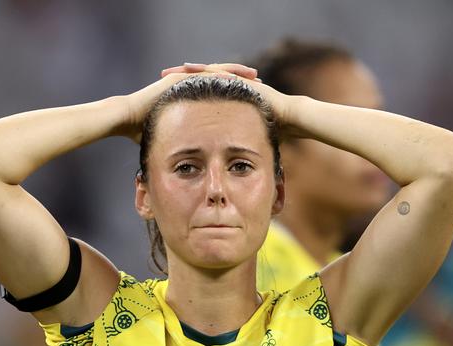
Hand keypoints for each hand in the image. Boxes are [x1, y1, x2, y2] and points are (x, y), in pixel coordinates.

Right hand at [120, 64, 258, 143]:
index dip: (236, 97)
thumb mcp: (170, 139)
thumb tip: (189, 167)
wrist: (125, 119)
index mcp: (189, 98)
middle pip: (221, 80)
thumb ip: (181, 145)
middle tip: (262, 84)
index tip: (254, 101)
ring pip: (216, 73)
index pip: (218, 95)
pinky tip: (236, 78)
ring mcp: (182, 79)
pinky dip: (220, 75)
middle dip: (242, 82)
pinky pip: (203, 74)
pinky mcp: (178, 78)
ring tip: (255, 77)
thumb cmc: (142, 131)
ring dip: (236, 74)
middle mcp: (187, 85)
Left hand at [160, 63, 301, 137]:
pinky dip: (205, 70)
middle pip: (199, 80)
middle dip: (180, 78)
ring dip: (189, 70)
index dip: (182, 95)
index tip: (164, 96)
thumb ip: (229, 148)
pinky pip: (221, 71)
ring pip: (208, 72)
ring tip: (172, 70)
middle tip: (160, 76)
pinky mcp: (244, 79)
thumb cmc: (271, 132)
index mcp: (227, 101)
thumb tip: (218, 168)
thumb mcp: (242, 139)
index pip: (200, 95)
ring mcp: (237, 81)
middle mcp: (230, 88)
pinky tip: (191, 69)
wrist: (291, 120)